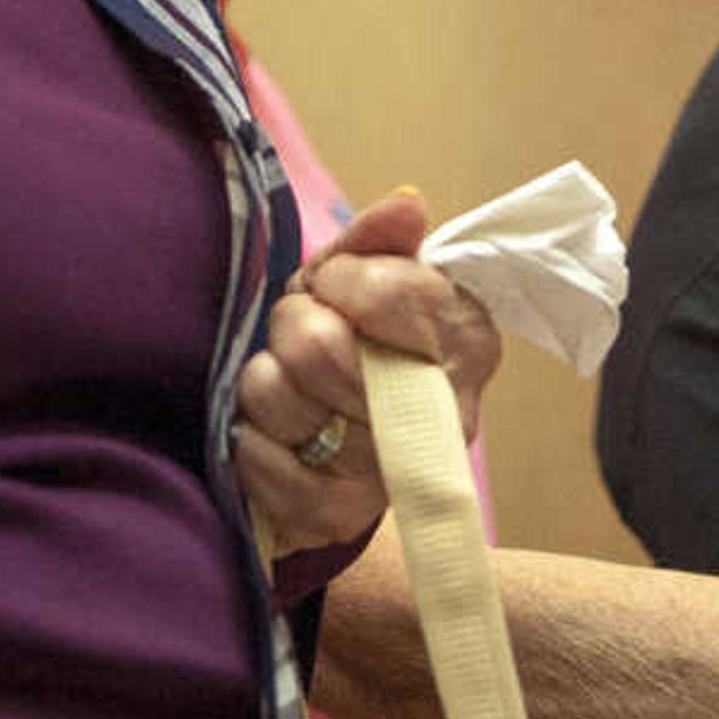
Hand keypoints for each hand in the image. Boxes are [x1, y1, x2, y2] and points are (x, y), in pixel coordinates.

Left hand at [232, 189, 503, 559]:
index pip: (390, 292)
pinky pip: (262, 462)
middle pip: (321, 348)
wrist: (340, 449)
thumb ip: (379, 238)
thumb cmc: (357, 344)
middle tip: (299, 331)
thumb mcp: (366, 279)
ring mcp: (394, 471)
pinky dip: (250, 439)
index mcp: (468, 340)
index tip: (333, 284)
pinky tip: (272, 432)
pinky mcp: (340, 516)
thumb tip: (406, 202)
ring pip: (280, 399)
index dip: (339, 278)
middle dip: (292, 326)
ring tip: (286, 382)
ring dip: (264, 381)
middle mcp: (448, 413)